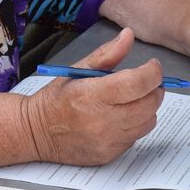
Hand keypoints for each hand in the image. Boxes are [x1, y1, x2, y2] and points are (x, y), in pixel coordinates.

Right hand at [20, 29, 163, 165]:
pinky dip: (136, 125)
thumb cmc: (56, 99)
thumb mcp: (77, 70)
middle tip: (146, 82)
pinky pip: (136, 137)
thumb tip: (128, 35)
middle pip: (148, 104)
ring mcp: (107, 141)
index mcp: (92, 95)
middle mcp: (101, 121)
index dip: (153, 72)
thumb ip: (107, 54)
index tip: (152, 66)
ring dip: (147, 108)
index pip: (137, 83)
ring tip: (133, 99)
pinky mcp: (109, 154)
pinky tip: (121, 117)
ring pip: (147, 122)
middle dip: (154, 89)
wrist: (36, 133)